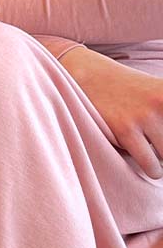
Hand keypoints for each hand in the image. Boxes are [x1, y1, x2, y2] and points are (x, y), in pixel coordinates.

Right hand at [61, 48, 162, 178]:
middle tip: (159, 146)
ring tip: (155, 155)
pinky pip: (151, 165)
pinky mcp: (125, 130)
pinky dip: (153, 169)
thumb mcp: (160, 92)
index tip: (160, 134)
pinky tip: (149, 164)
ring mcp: (145, 116)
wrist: (91, 77)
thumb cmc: (130, 90)